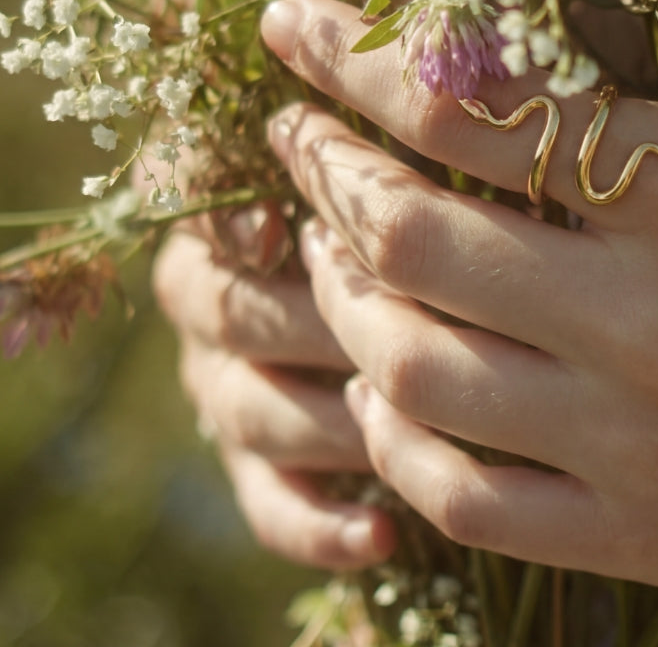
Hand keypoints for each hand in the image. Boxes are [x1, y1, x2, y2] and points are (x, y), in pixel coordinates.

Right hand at [152, 205, 395, 568]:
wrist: (366, 279)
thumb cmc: (365, 208)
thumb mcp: (338, 176)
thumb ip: (314, 173)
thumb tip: (264, 228)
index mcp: (214, 232)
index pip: (201, 227)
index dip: (230, 231)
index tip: (276, 233)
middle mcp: (206, 314)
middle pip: (237, 323)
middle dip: (316, 325)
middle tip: (396, 321)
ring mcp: (226, 393)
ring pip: (258, 417)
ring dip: (332, 421)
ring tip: (409, 422)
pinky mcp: (254, 465)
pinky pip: (273, 507)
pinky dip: (322, 526)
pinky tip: (383, 533)